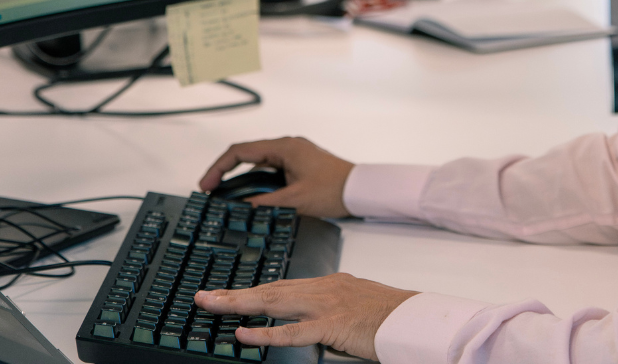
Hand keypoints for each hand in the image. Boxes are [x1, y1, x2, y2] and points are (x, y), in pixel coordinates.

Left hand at [195, 273, 416, 360]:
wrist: (413, 317)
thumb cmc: (388, 316)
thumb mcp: (353, 305)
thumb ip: (329, 310)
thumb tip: (309, 323)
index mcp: (326, 284)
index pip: (280, 285)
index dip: (251, 290)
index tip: (227, 293)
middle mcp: (321, 288)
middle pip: (268, 289)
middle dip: (233, 293)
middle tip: (204, 296)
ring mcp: (325, 305)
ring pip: (273, 302)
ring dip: (238, 304)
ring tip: (211, 305)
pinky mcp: (332, 326)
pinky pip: (293, 331)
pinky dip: (265, 333)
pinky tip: (243, 333)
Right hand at [199, 137, 354, 217]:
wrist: (360, 190)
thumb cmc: (334, 189)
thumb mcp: (295, 200)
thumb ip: (265, 203)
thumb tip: (241, 209)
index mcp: (283, 147)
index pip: (240, 151)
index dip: (219, 168)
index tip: (206, 185)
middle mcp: (286, 147)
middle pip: (246, 156)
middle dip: (226, 174)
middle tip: (211, 193)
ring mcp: (292, 155)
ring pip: (259, 165)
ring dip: (243, 181)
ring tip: (228, 201)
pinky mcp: (298, 165)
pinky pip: (271, 171)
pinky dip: (258, 184)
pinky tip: (252, 200)